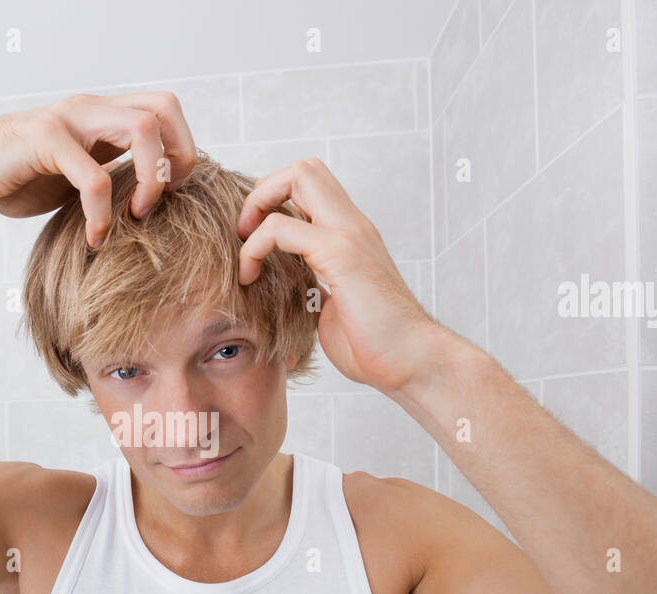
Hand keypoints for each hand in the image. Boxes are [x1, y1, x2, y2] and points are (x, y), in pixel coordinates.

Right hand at [0, 92, 198, 246]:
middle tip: (161, 202)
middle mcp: (91, 109)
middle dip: (178, 158)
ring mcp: (69, 120)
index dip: (181, 149)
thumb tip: (152, 201)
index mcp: (103, 115)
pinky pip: (94, 177)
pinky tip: (95, 238)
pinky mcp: (45, 140)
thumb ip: (113, 175)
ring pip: (140, 129)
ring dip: (151, 180)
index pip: (165, 110)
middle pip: (163, 109)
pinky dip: (102, 213)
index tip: (169, 194)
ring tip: (136, 217)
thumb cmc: (21, 178)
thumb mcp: (78, 176)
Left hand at [235, 157, 448, 393]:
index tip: (254, 239)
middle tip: (246, 232)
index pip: (311, 186)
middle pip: (305, 168)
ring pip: (299, 177)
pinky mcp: (340, 256)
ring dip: (257, 209)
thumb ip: (315, 289)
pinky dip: (254, 247)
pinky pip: (281, 228)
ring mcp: (349, 236)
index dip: (275, 201)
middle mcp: (352, 226)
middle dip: (264, 191)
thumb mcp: (334, 307)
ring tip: (245, 253)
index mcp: (351, 236)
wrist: (411, 362)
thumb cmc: (375, 345)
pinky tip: (249, 277)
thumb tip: (292, 295)